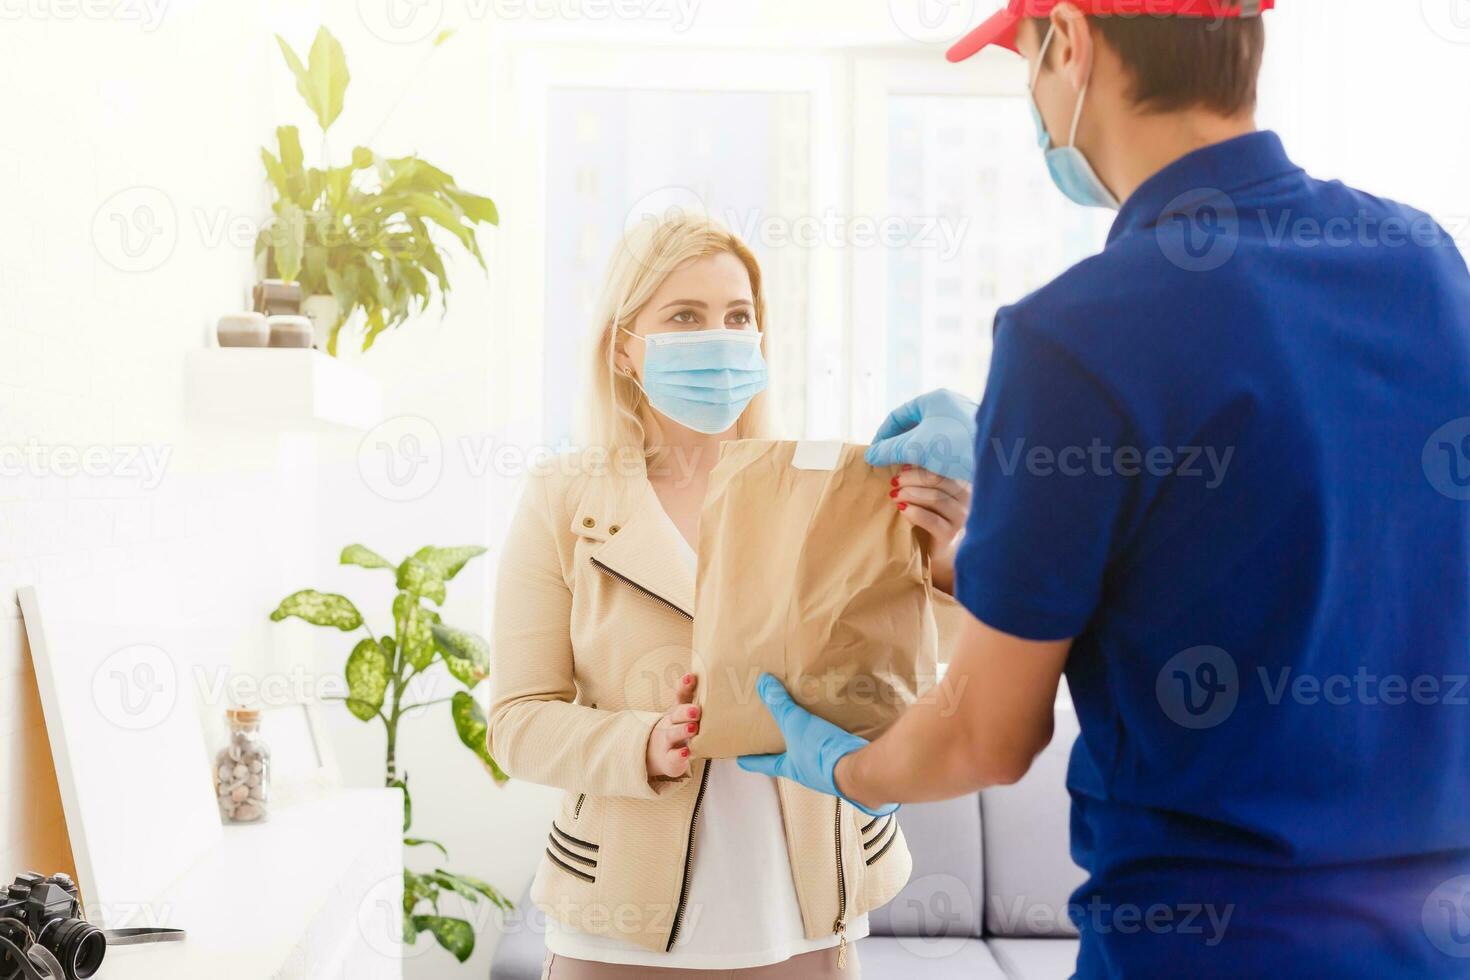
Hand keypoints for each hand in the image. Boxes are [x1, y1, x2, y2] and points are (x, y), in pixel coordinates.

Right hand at [646, 672, 699, 779]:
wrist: (660, 753)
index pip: (680, 695)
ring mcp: (668, 740)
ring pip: (672, 734)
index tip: (690, 677)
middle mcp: (671, 723)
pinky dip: (678, 755)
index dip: (684, 686)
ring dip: (682, 730)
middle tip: (696, 710)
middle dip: (685, 711)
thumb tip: (728, 686)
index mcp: (679, 710)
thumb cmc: (683, 730)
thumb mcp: (689, 716)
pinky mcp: (669, 759)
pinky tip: (686, 753)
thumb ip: (704, 704)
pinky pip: (672, 757)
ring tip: (693, 728)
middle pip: (676, 714)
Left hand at [737, 674, 897, 817]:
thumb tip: (763, 684)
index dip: (753, 761)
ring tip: (815, 726)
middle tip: (782, 738)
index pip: (766, 764)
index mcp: (792, 768)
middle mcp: (810, 774)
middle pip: (794, 761)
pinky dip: (839, 740)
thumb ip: (780, 705)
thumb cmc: (821, 754)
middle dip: (788, 751)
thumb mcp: (795, 725)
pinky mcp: (851, 763)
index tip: (740, 760)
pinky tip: (843, 727)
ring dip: (816, 745)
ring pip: (818, 757)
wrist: (860, 769)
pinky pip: (841, 750)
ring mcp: (832, 771)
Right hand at [865, 389, 978, 482]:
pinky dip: (932, 458)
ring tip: (905, 472)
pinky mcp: (974, 438)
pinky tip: (928, 474)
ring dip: (915, 454)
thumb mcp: (916, 447)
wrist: (1001, 459)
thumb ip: (889, 450)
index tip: (874, 454)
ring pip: (930, 438)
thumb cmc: (956, 446)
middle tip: (888, 464)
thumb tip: (870, 455)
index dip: (883, 435)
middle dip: (899, 446)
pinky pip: (945, 446)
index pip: (898, 415)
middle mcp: (951, 405)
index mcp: (935, 399)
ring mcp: (964, 422)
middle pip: (914, 426)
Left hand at [890, 464, 970, 594]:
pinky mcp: (951, 536)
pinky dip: (914, 512)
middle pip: (939, 479)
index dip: (921, 466)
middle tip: (895, 481)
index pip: (944, 468)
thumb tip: (907, 463)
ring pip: (935, 498)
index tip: (903, 467)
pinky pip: (931, 519)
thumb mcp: (936, 499)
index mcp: (966, 486)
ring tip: (895, 495)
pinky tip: (902, 509)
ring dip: (910, 493)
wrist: (946, 557)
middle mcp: (969, 500)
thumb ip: (928, 482)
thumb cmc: (938, 523)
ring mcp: (962, 519)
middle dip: (912, 478)